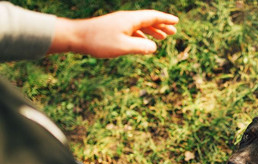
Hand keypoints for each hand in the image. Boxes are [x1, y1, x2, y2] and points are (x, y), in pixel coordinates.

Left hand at [48, 10, 178, 57]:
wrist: (76, 37)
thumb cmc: (99, 42)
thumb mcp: (123, 47)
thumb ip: (141, 47)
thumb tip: (154, 48)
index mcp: (130, 20)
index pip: (152, 16)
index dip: (165, 20)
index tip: (176, 22)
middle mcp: (126, 19)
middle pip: (148, 20)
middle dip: (161, 26)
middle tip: (173, 32)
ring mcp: (119, 23)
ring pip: (140, 25)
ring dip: (152, 31)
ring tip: (161, 38)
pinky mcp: (113, 29)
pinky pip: (133, 30)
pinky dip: (142, 35)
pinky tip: (143, 42)